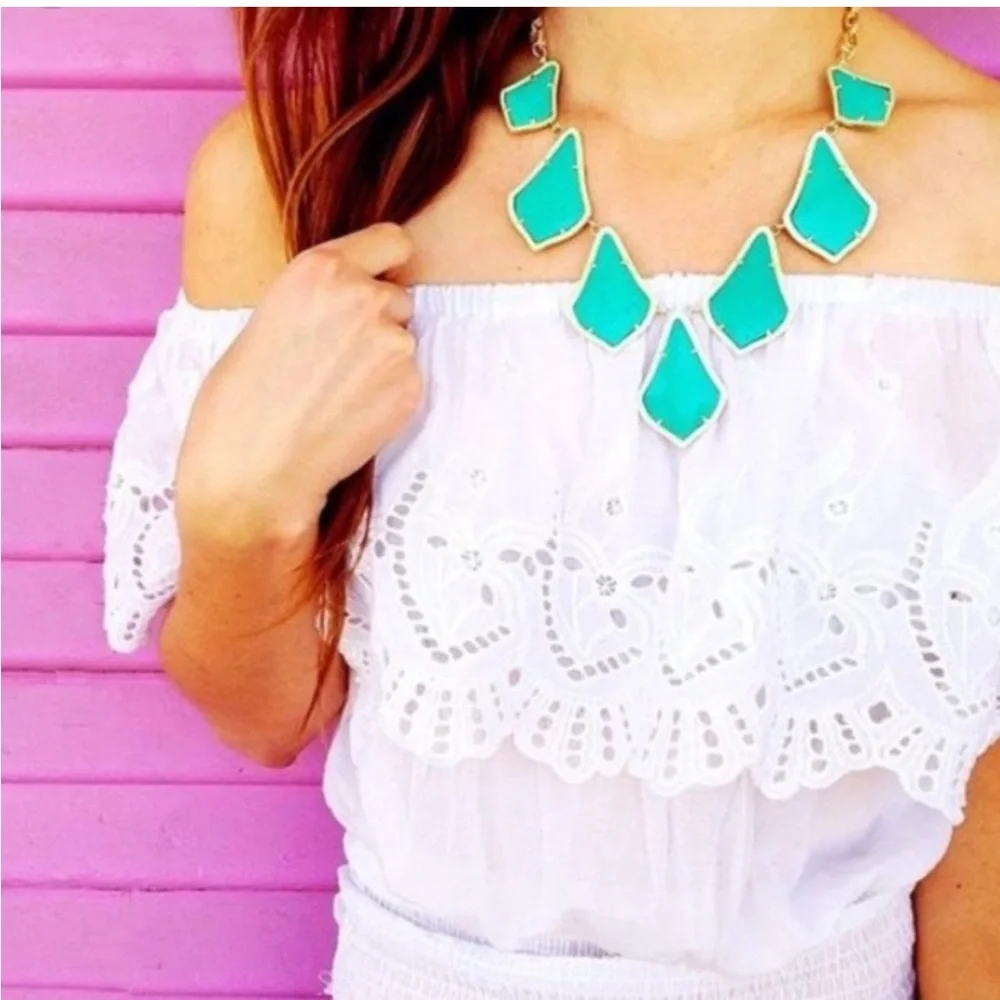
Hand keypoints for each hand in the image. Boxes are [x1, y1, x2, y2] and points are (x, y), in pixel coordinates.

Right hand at [176, 222, 418, 542]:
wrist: (253, 470)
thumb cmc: (240, 401)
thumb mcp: (269, 318)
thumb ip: (320, 300)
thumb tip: (351, 299)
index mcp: (320, 268)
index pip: (391, 241)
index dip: (386, 265)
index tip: (377, 283)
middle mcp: (364, 296)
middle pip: (398, 296)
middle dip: (379, 320)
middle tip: (338, 359)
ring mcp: (393, 343)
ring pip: (404, 341)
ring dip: (383, 361)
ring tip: (337, 393)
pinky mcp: (410, 387)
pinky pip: (409, 381)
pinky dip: (389, 397)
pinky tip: (351, 417)